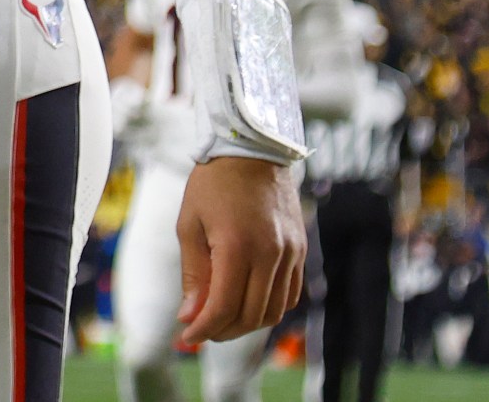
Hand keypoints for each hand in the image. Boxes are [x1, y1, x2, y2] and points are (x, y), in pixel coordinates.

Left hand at [175, 155, 304, 343]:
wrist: (252, 150)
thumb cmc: (212, 184)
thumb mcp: (190, 224)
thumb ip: (193, 273)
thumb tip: (190, 317)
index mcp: (237, 245)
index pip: (224, 307)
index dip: (204, 329)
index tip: (187, 337)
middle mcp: (270, 253)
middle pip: (251, 316)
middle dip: (223, 331)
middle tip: (201, 330)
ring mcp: (290, 253)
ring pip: (273, 311)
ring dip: (247, 324)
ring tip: (222, 320)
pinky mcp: (300, 250)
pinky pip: (289, 294)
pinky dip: (268, 307)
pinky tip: (247, 302)